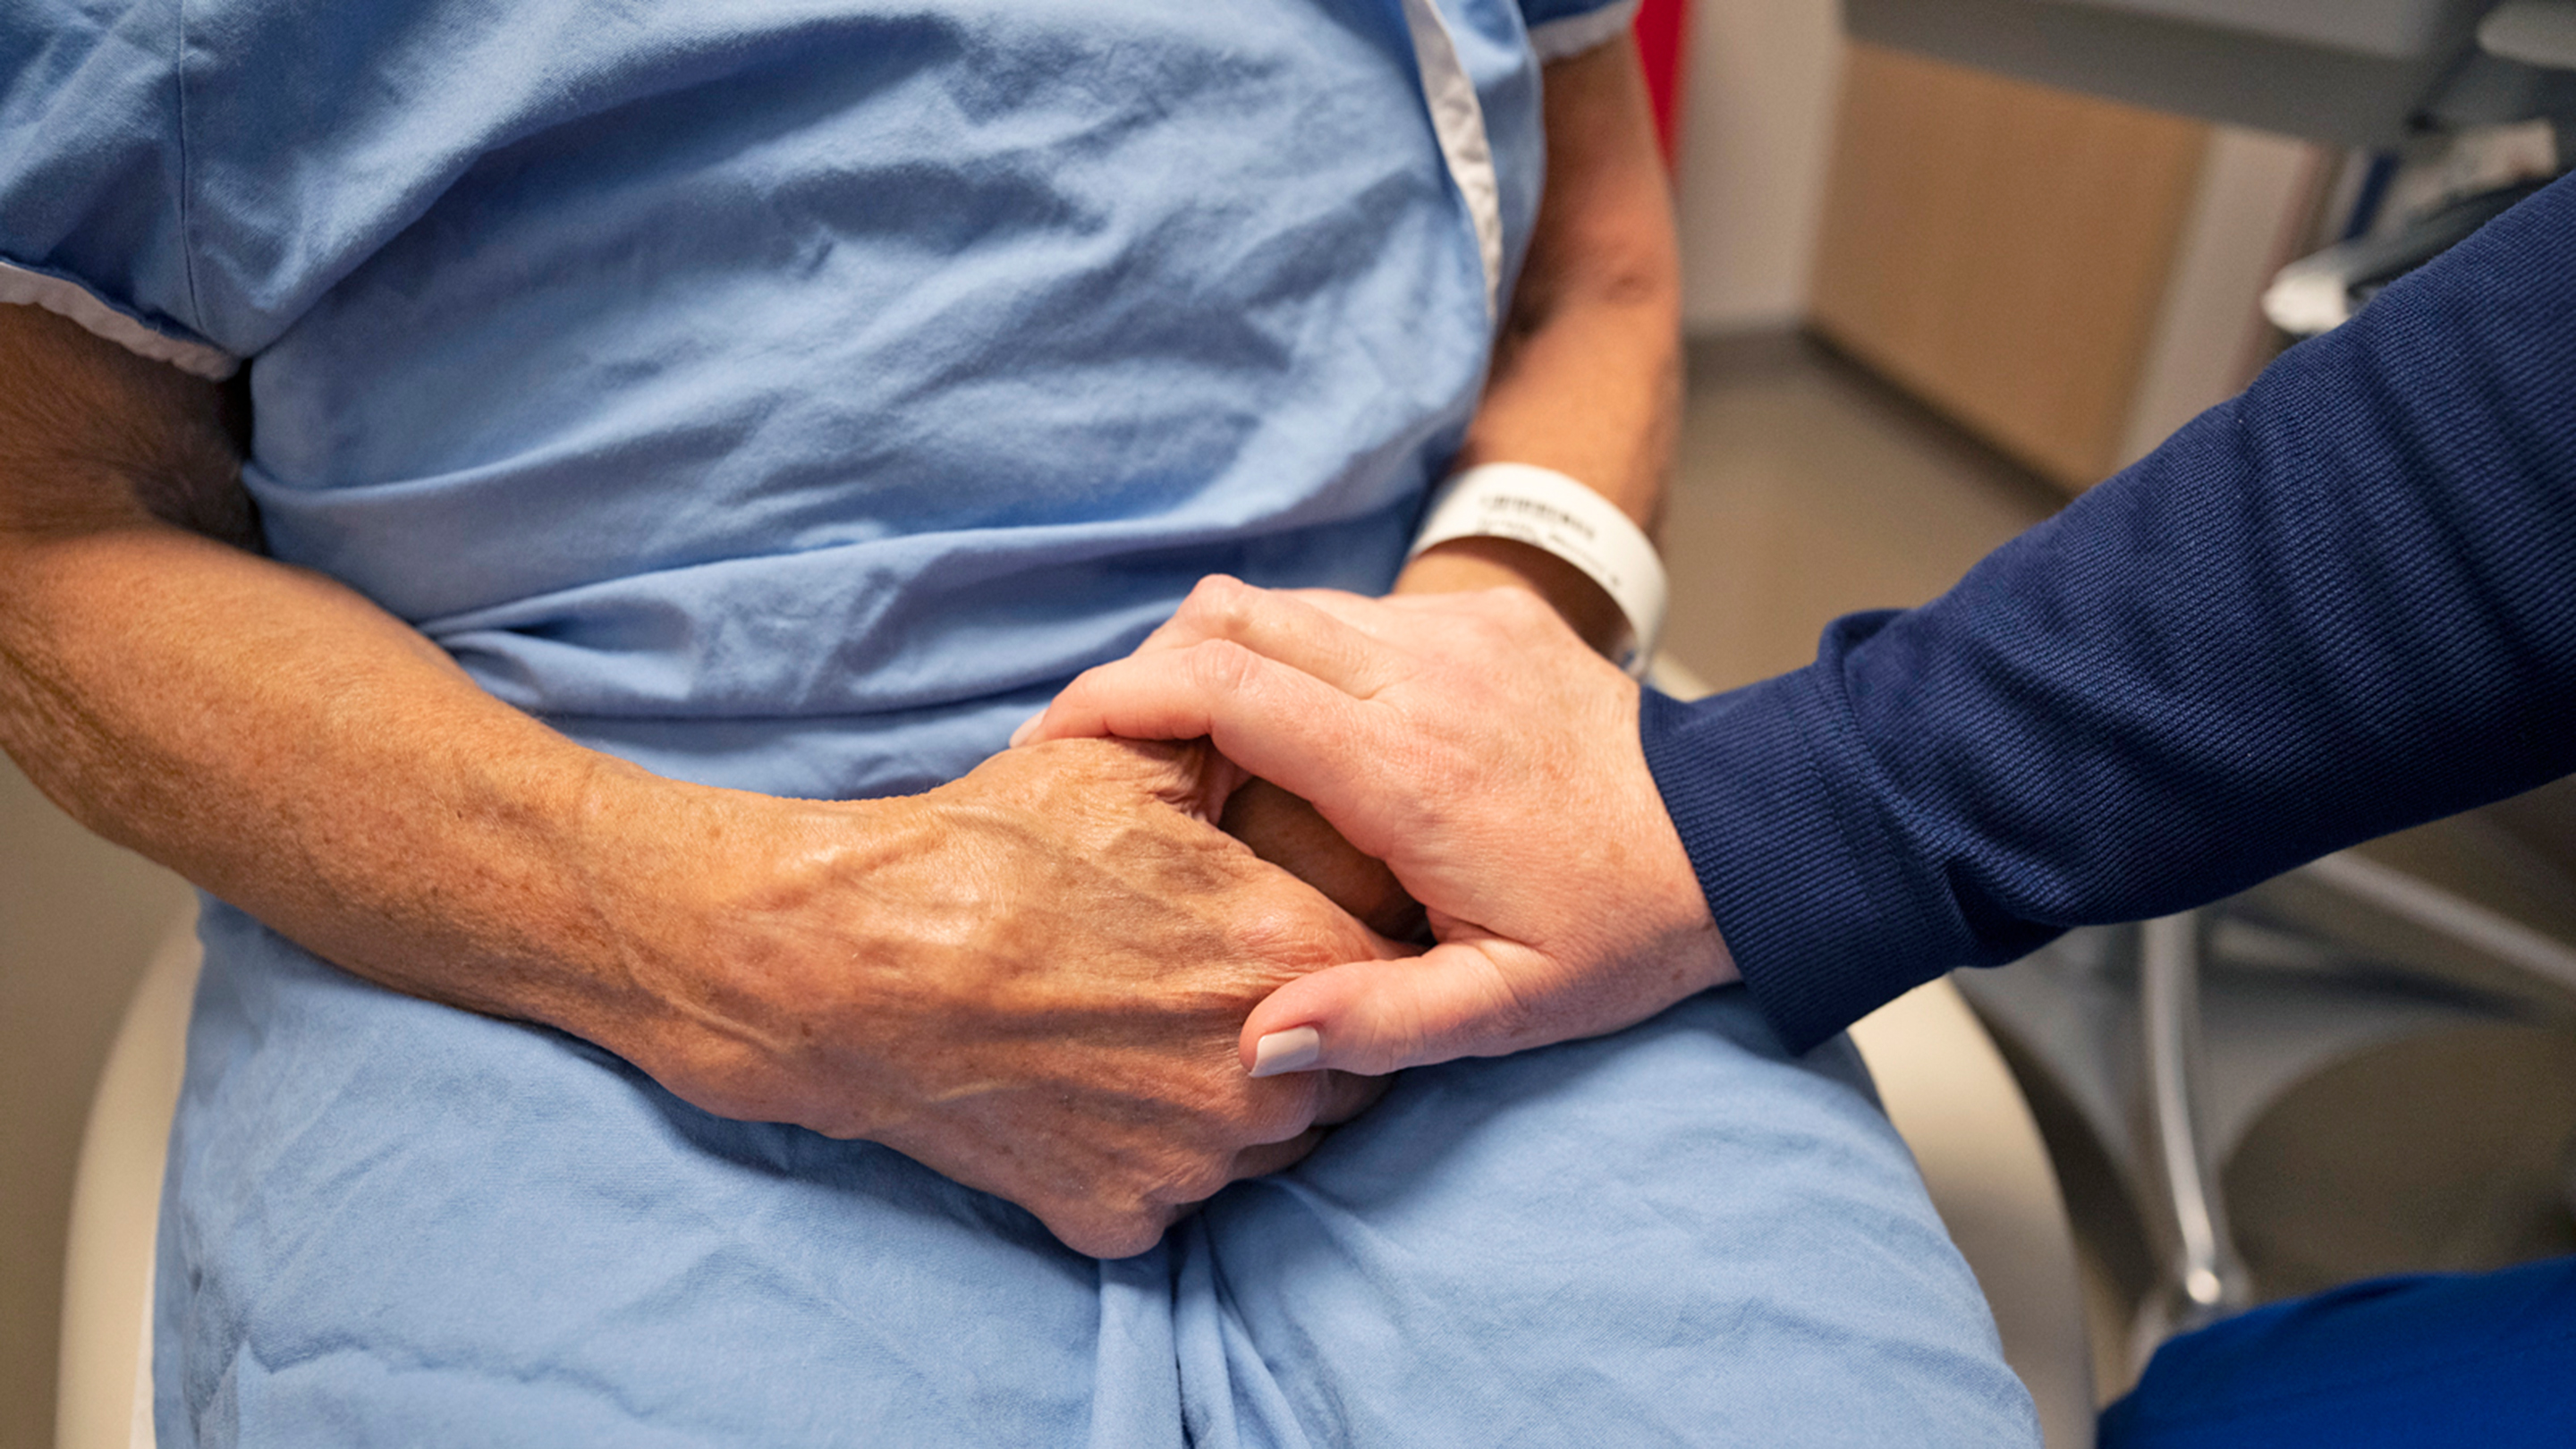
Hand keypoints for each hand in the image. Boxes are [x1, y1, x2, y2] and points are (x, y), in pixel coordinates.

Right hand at [589, 736, 1401, 1257]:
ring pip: (1269, 1144)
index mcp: (1286, 950)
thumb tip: (1297, 729)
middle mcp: (1262, 1072)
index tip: (1299, 926)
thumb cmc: (993, 847)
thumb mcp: (1129, 760)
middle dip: (1302, 1026)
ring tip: (1156, 1032)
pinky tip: (1098, 1087)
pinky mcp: (1125, 1216)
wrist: (854, 958)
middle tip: (1221, 981)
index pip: (1387, 968)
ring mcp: (1196, 1160)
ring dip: (1238, 1096)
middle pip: (1341, 1070)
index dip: (1348, 941)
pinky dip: (1151, 1151)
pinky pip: (1177, 1194)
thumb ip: (1243, 749)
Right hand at [1015, 575, 1735, 1076]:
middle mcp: (1418, 671)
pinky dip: (1290, 655)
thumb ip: (1375, 1024)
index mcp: (1405, 767)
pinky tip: (1292, 733)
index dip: (1113, 701)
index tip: (1051, 744)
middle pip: (1228, 617)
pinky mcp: (1484, 615)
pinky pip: (1349, 611)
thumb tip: (1251, 1043)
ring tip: (1186, 751)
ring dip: (1216, 662)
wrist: (1745, 836)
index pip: (1219, 687)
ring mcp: (1454, 629)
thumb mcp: (1507, 1009)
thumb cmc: (1623, 931)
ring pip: (1283, 605)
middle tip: (1099, 749)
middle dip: (1141, 670)